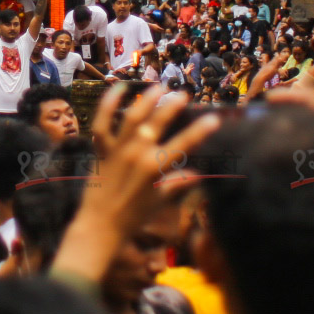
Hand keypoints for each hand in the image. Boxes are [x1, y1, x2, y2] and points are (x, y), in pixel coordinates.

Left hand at [60, 84, 218, 282]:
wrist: (99, 227)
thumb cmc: (132, 217)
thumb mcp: (159, 200)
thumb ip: (178, 183)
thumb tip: (200, 174)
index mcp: (155, 167)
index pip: (183, 144)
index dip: (200, 131)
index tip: (214, 118)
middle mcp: (137, 153)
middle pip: (158, 122)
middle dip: (172, 106)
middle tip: (183, 94)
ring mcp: (117, 149)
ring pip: (133, 117)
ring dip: (146, 100)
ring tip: (158, 87)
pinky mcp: (100, 150)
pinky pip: (102, 123)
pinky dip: (108, 104)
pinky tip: (118, 89)